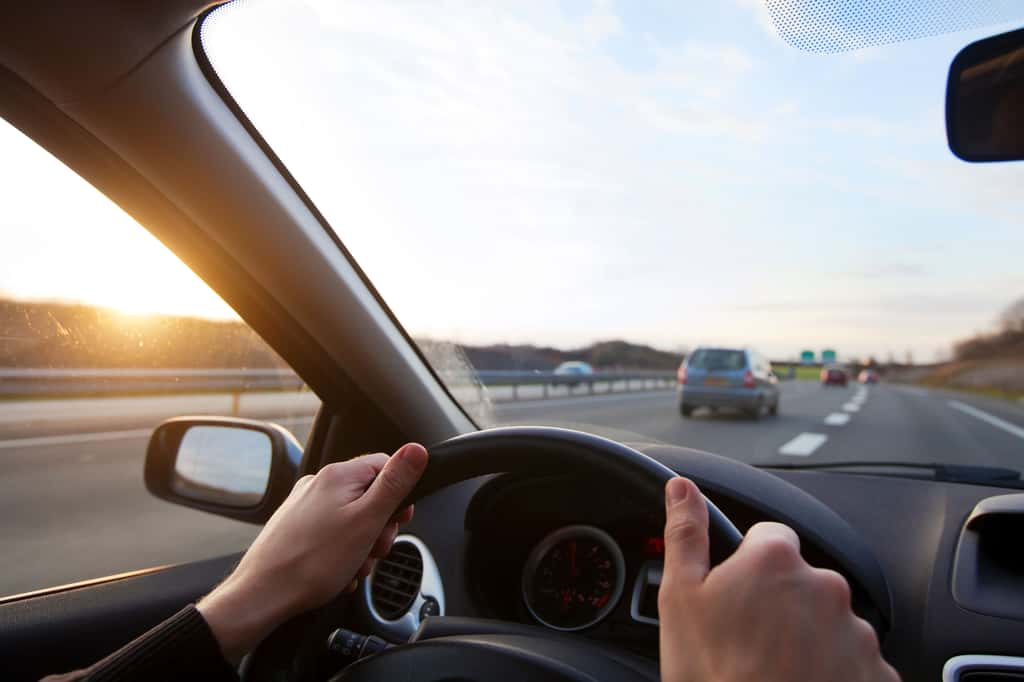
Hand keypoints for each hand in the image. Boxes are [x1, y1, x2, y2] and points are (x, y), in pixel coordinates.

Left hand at [198, 442, 427, 662]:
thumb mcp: (367, 521)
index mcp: (338, 475)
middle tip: (374, 549)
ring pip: (352, 517)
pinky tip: (338, 571)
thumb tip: (416, 450)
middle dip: (379, 526)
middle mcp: (318, 483)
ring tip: (353, 565)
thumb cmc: (312, 562)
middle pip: (369, 495)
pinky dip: (342, 551)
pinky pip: (332, 532)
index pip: (385, 466)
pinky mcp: (296, 526)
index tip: (400, 520)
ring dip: (362, 543)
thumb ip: (394, 484)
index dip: (399, 495)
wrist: (262, 595)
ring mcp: (304, 505)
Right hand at [658, 477, 899, 681]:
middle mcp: (825, 587)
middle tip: (748, 643)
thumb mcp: (680, 599)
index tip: (735, 597)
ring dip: (807, 640)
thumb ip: (686, 534)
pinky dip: (833, 673)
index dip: (747, 566)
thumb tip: (681, 488)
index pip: (769, 538)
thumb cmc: (714, 675)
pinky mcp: (877, 675)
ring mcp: (856, 634)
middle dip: (779, 605)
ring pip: (827, 624)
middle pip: (800, 582)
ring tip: (773, 672)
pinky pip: (854, 664)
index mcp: (776, 561)